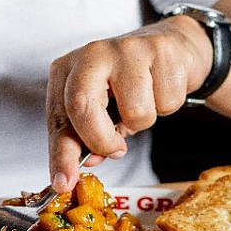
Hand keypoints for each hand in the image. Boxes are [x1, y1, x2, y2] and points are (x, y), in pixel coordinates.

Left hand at [46, 16, 212, 191]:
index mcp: (68, 70)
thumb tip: (87, 162)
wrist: (172, 48)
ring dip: (144, 121)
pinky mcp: (160, 50)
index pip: (59, 117)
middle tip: (116, 148)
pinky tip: (162, 88)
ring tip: (144, 102)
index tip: (63, 183)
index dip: (62, 154)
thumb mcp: (100, 109)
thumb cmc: (129, 83)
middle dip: (102, 140)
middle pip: (83, 106)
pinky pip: (167, 101)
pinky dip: (167, 105)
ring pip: (135, 112)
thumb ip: (87, 136)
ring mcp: (126, 49)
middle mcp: (92, 54)